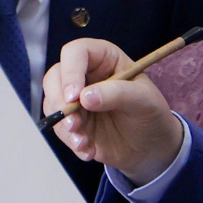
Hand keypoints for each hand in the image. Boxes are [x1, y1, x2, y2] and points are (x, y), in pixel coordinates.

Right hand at [42, 39, 183, 184]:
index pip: (76, 52)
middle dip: (60, 102)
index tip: (75, 96)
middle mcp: (85, 75)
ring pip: (52, 104)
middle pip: (54, 77)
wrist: (150, 146)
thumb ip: (118, 94)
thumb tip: (85, 97)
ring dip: (65, 126)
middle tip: (74, 123)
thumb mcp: (144, 100)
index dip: (71, 71)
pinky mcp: (72, 121)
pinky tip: (88, 150)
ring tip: (84, 142)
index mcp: (104, 59)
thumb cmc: (150, 113)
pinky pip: (59, 128)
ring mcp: (76, 99)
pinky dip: (71, 141)